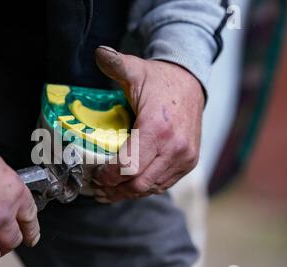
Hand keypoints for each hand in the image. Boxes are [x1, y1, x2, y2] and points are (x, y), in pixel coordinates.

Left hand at [92, 46, 204, 201]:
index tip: (95, 175)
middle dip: (115, 189)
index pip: (128, 166)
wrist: (191, 83)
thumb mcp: (136, 70)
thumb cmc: (161, 81)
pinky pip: (164, 184)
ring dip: (129, 192)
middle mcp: (175, 148)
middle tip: (98, 188)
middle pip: (139, 183)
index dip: (108, 176)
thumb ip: (116, 64)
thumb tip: (99, 53)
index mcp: (158, 129)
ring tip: (110, 191)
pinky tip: (130, 186)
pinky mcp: (189, 162)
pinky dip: (145, 188)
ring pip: (152, 187)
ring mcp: (185, 158)